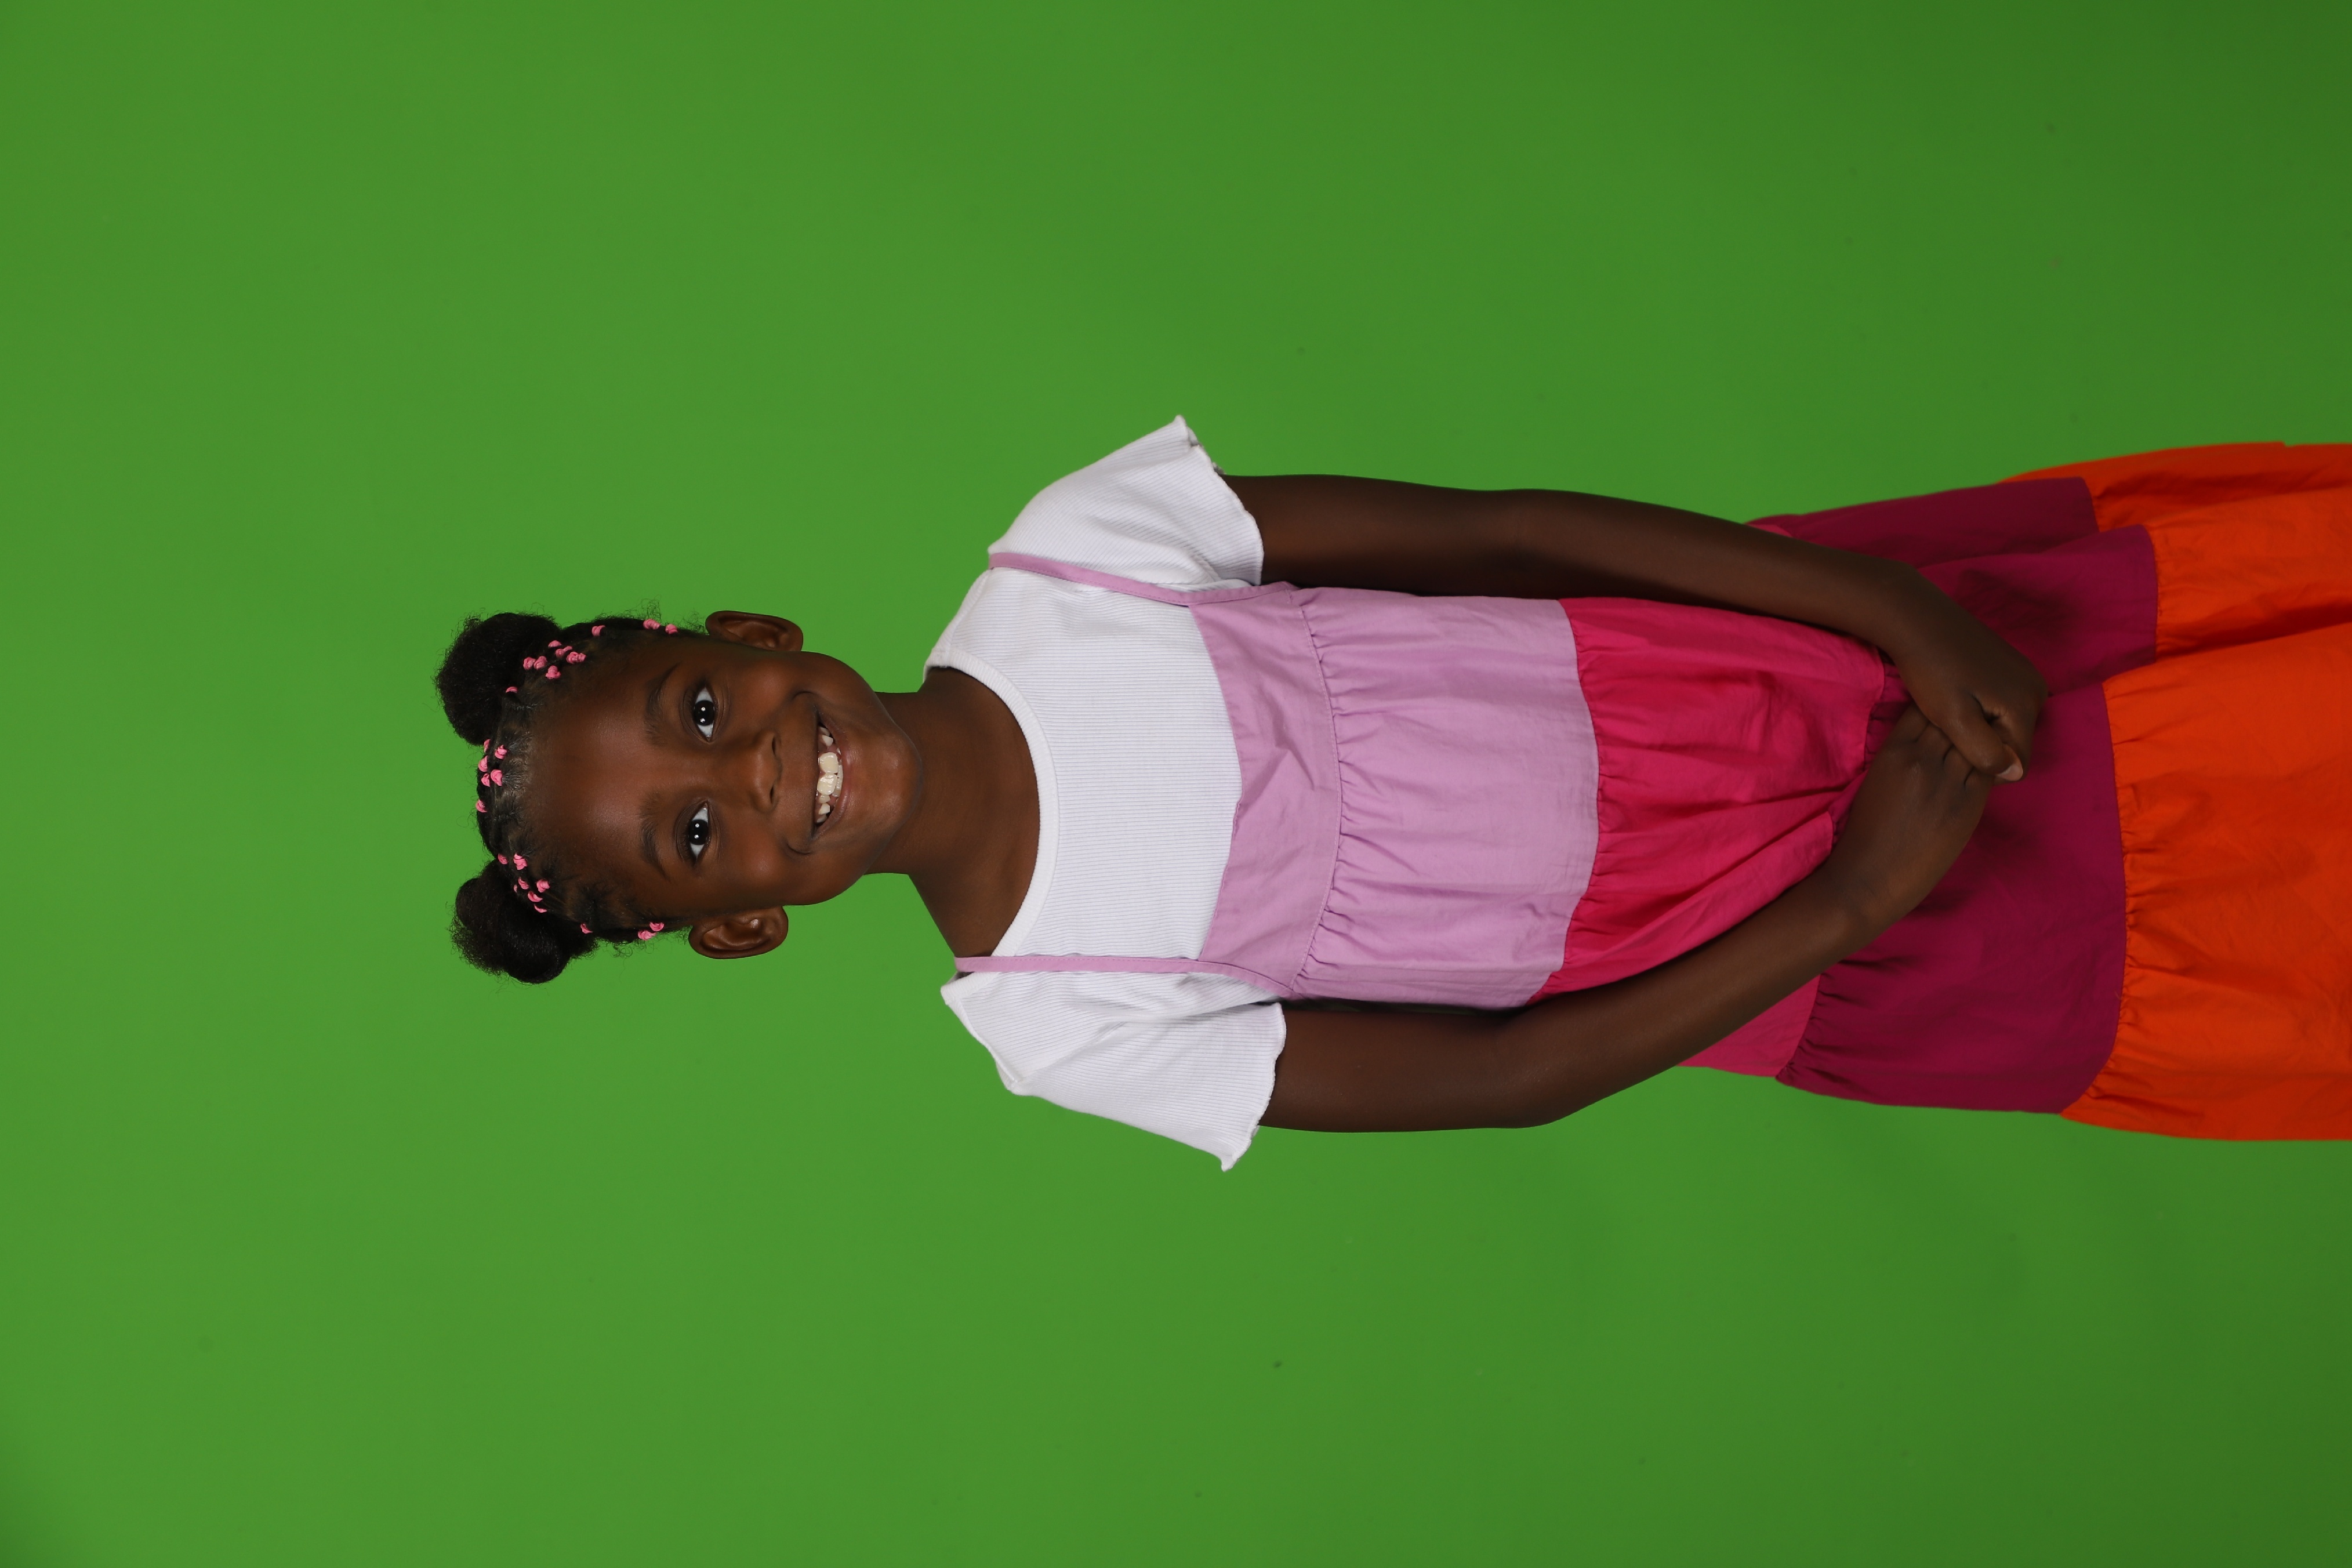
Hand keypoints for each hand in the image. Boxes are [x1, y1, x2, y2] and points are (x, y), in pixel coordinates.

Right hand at [1810, 705, 1989, 932]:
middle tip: (1977, 718)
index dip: (1941, 705)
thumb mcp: (1878, 781)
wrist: (1869, 878)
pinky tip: (1993, 762)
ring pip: (1977, 741)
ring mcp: (1948, 780)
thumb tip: (1935, 743)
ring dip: (1984, 738)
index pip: (1925, 707)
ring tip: (1990, 736)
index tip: (1949, 709)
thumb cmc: (1866, 833)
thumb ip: (1905, 757)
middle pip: (1955, 719)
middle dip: (1967, 717)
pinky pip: (1989, 769)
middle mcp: (1922, 758)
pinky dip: (1992, 763)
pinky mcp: (1968, 804)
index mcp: (1893, 751)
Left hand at [1883, 580, 2047, 781]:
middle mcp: (2036, 689)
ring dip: (1981, 726)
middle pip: (2015, 742)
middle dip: (1984, 744)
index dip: (1985, 765)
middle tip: (1949, 727)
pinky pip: (2003, 703)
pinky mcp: (2012, 664)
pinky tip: (1956, 694)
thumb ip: (1984, 750)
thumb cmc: (1931, 671)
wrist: (1917, 619)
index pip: (2018, 764)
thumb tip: (2014, 773)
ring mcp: (2026, 673)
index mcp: (2027, 704)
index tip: (1954, 747)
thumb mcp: (1952, 718)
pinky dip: (1982, 707)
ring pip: (2008, 723)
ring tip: (1950, 709)